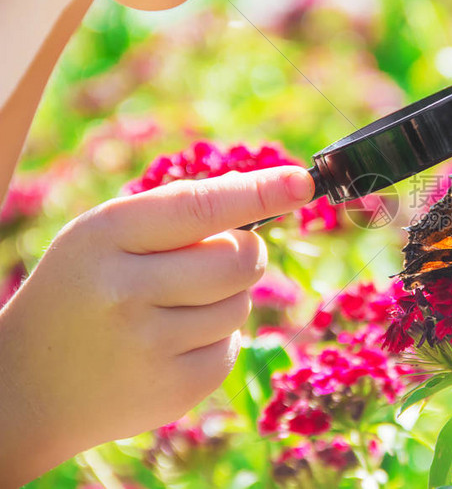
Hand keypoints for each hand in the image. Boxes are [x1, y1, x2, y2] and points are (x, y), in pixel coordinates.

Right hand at [0, 166, 313, 486]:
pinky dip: (216, 339)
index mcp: (106, 236)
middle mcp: (126, 290)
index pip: (199, 207)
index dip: (258, 192)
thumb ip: (177, 212)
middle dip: (246, 252)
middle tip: (219, 256)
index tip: (301, 183)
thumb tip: (262, 192)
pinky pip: (231, 347)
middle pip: (240, 259)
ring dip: (227, 298)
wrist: (29, 386)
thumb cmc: (82, 291)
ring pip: (242, 304)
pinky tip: (173, 343)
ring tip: (174, 307)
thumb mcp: (105, 237)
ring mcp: (151, 346)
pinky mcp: (174, 391)